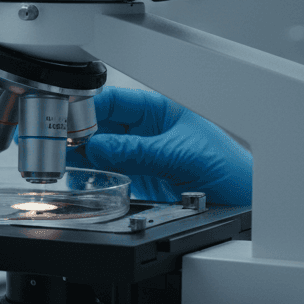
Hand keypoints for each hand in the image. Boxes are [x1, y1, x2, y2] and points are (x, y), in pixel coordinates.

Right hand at [67, 87, 251, 205]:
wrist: (246, 203)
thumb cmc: (231, 167)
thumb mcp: (181, 153)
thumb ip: (138, 150)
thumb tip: (98, 147)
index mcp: (158, 109)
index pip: (113, 100)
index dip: (87, 107)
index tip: (68, 121)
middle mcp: (145, 130)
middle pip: (98, 125)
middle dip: (76, 132)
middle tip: (56, 142)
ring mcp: (139, 155)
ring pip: (97, 150)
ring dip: (79, 155)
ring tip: (61, 161)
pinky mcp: (138, 179)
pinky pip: (104, 173)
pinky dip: (88, 176)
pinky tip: (79, 179)